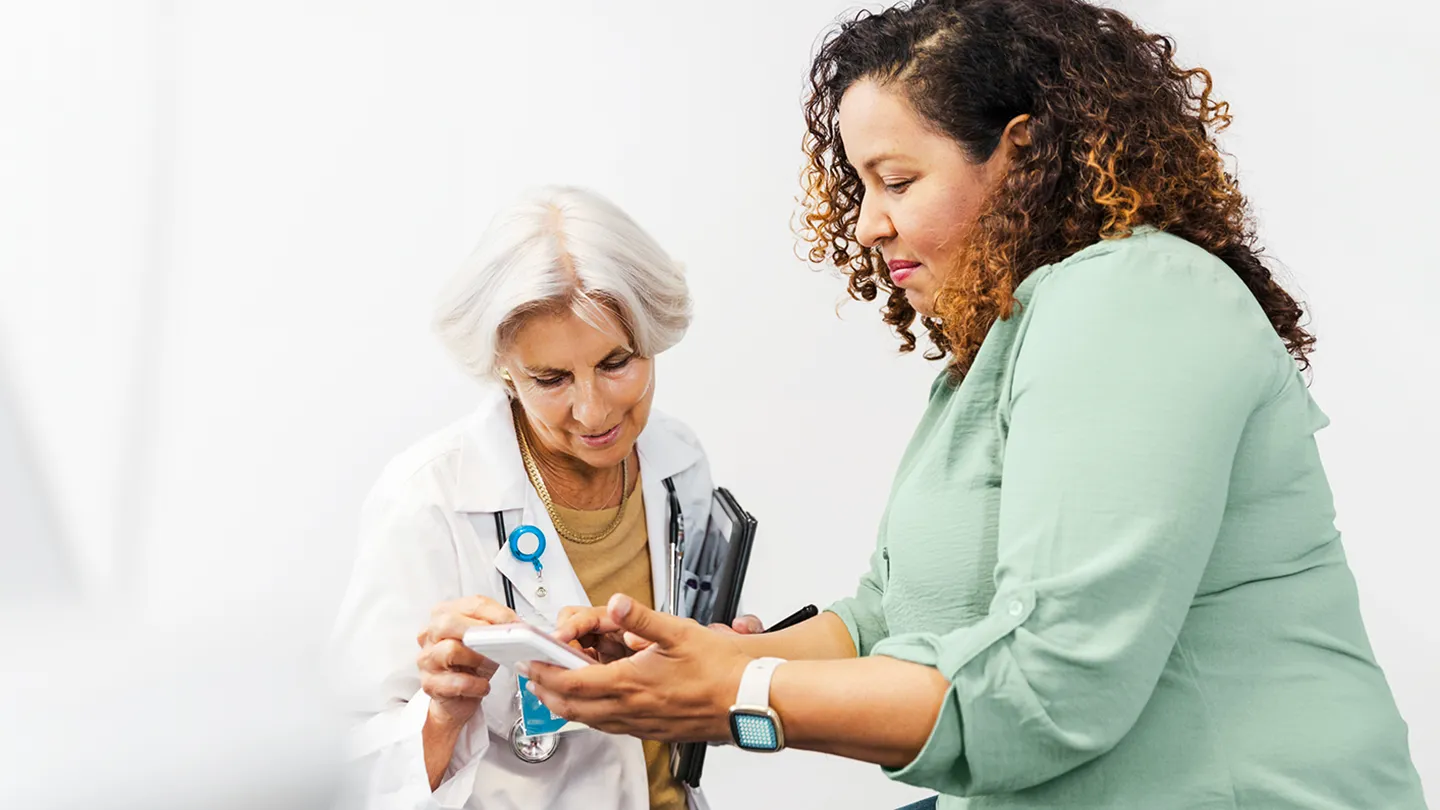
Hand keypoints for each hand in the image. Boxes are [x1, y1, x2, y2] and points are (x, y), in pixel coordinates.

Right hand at [416, 595, 519, 728]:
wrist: (457, 696)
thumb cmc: (471, 664)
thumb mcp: (486, 641)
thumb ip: (497, 628)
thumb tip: (518, 626)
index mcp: (445, 615)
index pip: (471, 604)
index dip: (497, 613)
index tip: (515, 624)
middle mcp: (431, 634)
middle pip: (449, 622)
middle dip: (480, 631)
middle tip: (500, 642)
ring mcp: (427, 659)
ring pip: (450, 650)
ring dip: (476, 658)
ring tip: (487, 666)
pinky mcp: (430, 683)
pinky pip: (455, 681)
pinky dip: (475, 684)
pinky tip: (481, 685)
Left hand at [526, 594, 751, 742]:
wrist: (746, 702)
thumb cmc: (719, 671)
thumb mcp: (679, 632)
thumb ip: (641, 617)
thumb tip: (615, 603)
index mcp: (630, 683)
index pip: (573, 682)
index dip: (546, 673)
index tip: (530, 664)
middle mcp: (630, 709)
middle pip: (573, 707)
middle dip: (547, 692)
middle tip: (533, 679)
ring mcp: (640, 724)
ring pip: (590, 720)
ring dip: (567, 705)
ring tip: (555, 690)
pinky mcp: (652, 730)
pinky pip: (610, 726)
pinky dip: (591, 715)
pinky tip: (596, 704)